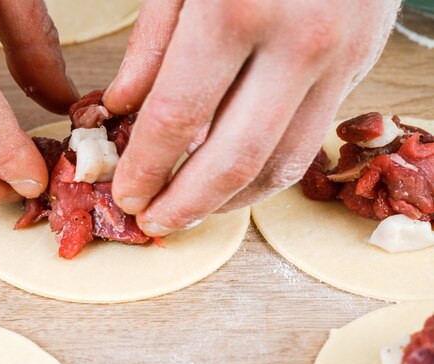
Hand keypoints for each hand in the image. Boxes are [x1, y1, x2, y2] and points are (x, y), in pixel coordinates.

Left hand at [104, 0, 400, 235]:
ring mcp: (338, 60)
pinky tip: (236, 181)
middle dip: (186, 205)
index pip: (176, 118)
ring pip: (282, 164)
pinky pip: (309, 142)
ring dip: (231, 202)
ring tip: (192, 212)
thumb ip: (152, 41)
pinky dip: (268, 173)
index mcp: (237, 8)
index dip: (145, 167)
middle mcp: (297, 43)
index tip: (126, 195)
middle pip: (234, 159)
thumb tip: (123, 107)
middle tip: (154, 224)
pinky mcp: (358, 69)